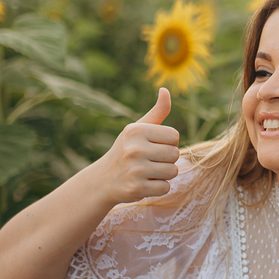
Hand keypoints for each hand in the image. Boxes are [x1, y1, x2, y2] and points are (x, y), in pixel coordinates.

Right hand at [96, 88, 180, 205]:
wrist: (103, 180)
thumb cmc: (126, 150)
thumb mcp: (137, 129)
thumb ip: (156, 112)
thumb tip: (165, 90)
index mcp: (136, 131)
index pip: (174, 136)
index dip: (168, 143)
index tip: (153, 147)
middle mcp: (134, 148)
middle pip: (175, 154)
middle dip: (167, 160)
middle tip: (149, 161)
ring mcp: (135, 170)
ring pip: (173, 171)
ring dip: (164, 174)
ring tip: (147, 172)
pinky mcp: (136, 188)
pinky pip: (166, 188)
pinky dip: (159, 188)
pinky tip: (144, 183)